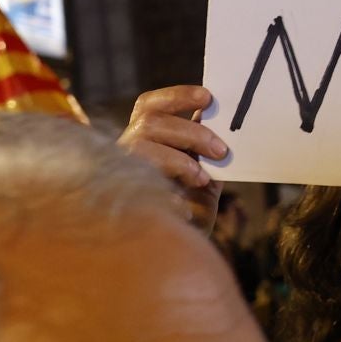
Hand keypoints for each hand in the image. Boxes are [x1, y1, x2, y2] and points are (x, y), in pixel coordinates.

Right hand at [118, 85, 227, 231]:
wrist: (179, 245)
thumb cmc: (192, 204)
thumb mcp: (205, 171)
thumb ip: (206, 146)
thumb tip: (218, 116)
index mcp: (145, 137)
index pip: (151, 105)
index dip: (177, 95)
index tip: (208, 97)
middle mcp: (126, 150)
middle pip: (150, 122)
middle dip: (190, 133)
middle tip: (221, 150)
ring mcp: (119, 172)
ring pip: (141, 147)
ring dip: (178, 161)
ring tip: (202, 180)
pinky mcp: (119, 198)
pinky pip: (138, 187)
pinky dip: (166, 195)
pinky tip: (182, 208)